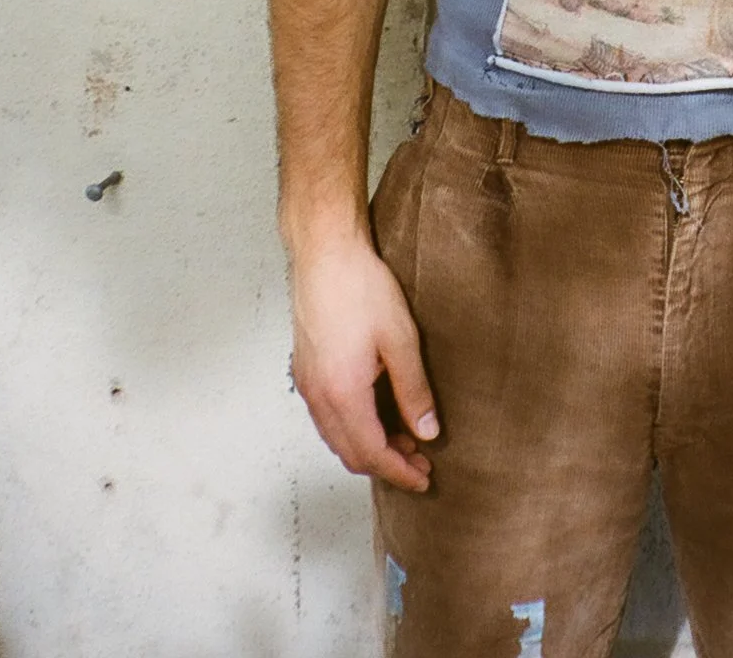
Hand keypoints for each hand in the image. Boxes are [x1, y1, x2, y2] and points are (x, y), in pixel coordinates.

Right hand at [289, 233, 439, 493]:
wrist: (325, 253)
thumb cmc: (361, 288)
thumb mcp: (400, 339)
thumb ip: (414, 390)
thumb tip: (427, 431)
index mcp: (343, 395)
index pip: (372, 454)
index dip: (400, 472)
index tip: (424, 479)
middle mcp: (318, 397)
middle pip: (351, 453)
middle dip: (386, 464)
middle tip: (420, 462)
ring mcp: (307, 384)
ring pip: (336, 437)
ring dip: (368, 446)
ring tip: (404, 438)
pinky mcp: (306, 369)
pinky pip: (327, 417)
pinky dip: (352, 427)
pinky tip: (376, 413)